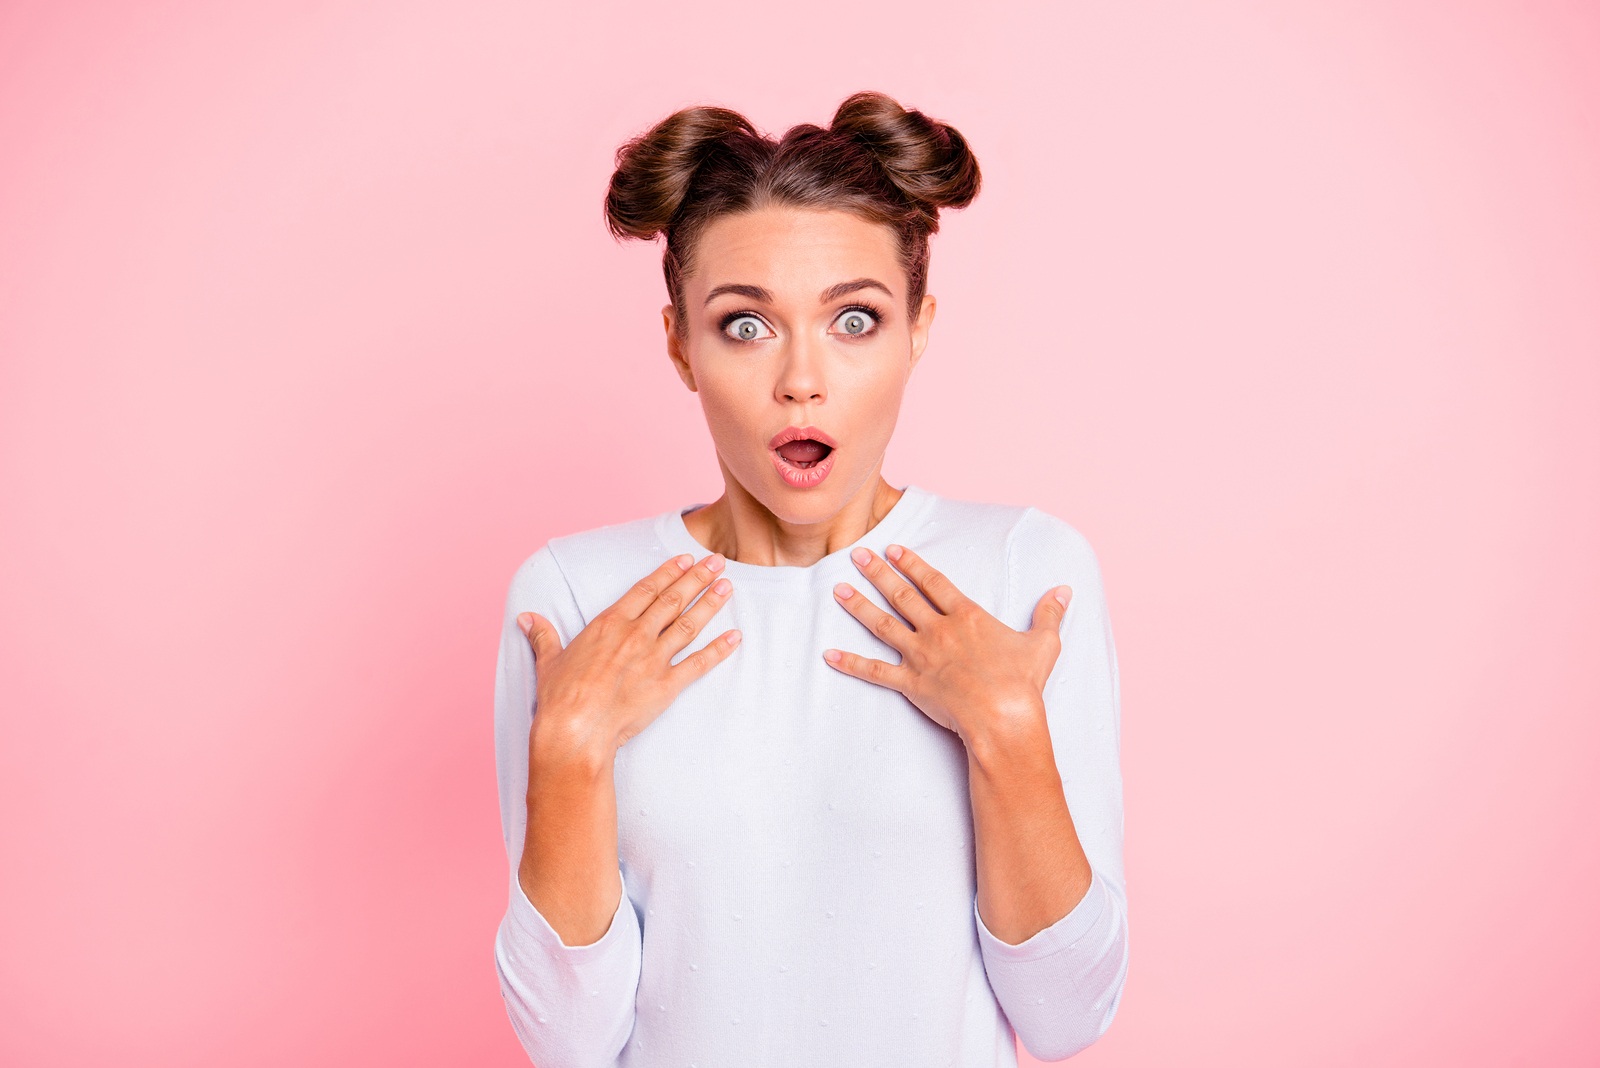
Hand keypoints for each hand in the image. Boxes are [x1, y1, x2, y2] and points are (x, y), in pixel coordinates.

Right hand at [517, 552, 739, 755]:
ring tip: (728, 587)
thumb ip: (543, 636)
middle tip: (718, 563)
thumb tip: (526, 618)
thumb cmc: (560, 698)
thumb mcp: (549, 660)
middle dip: (697, 579)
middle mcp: (635, 635)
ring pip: (688, 625)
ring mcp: (653, 659)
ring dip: (710, 605)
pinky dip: (719, 651)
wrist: (576, 730)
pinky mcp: (666, 685)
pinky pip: (698, 664)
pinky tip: (735, 638)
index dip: (668, 572)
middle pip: (673, 600)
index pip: (645, 590)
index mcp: (609, 624)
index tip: (685, 558)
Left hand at [824, 544, 1071, 746]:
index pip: (934, 582)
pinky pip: (875, 672)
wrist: (1004, 717)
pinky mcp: (911, 684)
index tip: (893, 548)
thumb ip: (1050, 614)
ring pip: (883, 625)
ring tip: (837, 589)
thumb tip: (1065, 590)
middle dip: (878, 572)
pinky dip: (850, 664)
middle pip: (902, 595)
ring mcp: (921, 656)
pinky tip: (828, 654)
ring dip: (858, 606)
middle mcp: (939, 630)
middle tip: (856, 553)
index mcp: (967, 616)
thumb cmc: (1024, 683)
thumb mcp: (1043, 643)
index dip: (912, 563)